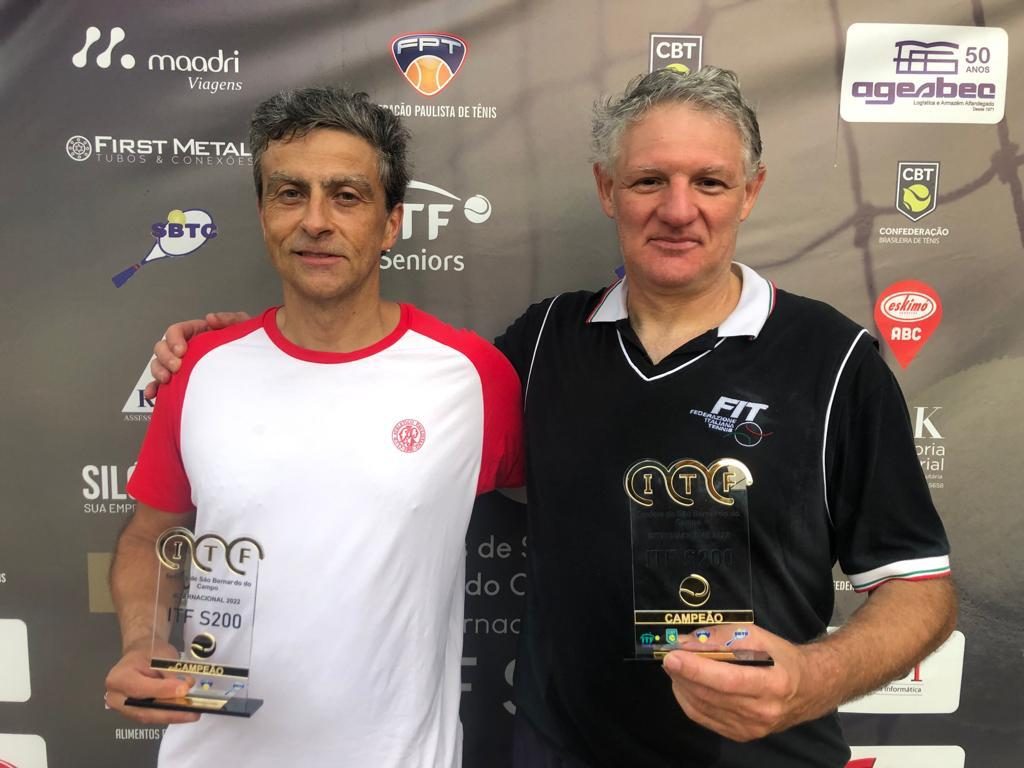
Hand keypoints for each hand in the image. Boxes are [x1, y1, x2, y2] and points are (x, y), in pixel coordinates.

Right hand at [104, 642, 200, 724]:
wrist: (141, 654)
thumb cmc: (150, 652)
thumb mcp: (162, 656)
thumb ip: (171, 673)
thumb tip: (185, 688)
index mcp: (119, 678)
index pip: (141, 689)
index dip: (162, 691)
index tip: (183, 690)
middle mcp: (116, 697)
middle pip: (143, 711)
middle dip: (169, 713)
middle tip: (192, 712)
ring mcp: (123, 709)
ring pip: (149, 717)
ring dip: (171, 716)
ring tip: (192, 714)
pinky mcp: (134, 713)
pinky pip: (152, 717)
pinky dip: (168, 715)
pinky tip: (184, 713)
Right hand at [144, 312, 249, 399]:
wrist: (256, 369)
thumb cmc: (247, 347)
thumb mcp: (244, 327)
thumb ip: (230, 319)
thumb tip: (210, 318)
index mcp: (197, 333)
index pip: (176, 331)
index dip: (174, 339)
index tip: (181, 351)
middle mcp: (186, 348)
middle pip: (162, 347)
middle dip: (164, 357)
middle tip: (176, 367)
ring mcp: (182, 366)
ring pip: (159, 365)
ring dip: (158, 371)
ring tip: (167, 380)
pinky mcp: (182, 382)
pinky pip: (163, 385)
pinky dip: (155, 389)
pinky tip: (154, 395)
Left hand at [662, 624, 827, 741]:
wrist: (806, 689)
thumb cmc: (779, 658)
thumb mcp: (756, 636)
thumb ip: (720, 637)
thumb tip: (685, 643)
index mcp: (773, 683)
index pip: (728, 680)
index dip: (697, 670)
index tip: (673, 657)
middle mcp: (764, 711)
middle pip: (712, 695)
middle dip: (684, 675)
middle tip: (669, 658)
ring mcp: (752, 728)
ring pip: (704, 708)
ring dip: (683, 686)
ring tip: (676, 669)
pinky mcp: (741, 735)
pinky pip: (705, 719)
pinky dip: (689, 700)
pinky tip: (685, 685)